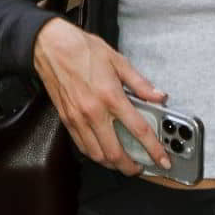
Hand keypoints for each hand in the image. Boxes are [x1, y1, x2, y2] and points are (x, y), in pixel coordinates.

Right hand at [34, 18, 170, 173]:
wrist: (51, 46)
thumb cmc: (82, 50)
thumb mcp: (118, 61)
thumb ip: (140, 83)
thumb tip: (158, 96)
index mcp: (111, 96)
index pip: (139, 130)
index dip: (154, 149)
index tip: (162, 159)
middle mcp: (94, 112)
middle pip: (115, 152)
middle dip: (131, 167)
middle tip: (140, 167)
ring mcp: (78, 118)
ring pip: (97, 155)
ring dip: (112, 165)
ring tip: (123, 163)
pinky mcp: (67, 120)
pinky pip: (82, 146)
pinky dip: (95, 155)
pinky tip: (103, 153)